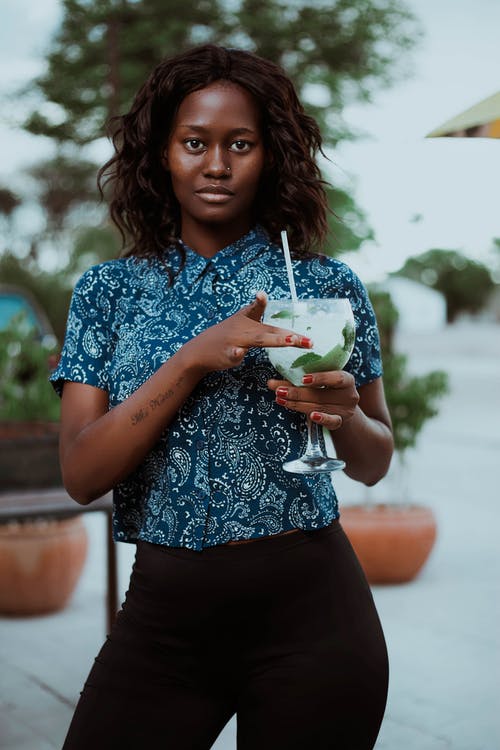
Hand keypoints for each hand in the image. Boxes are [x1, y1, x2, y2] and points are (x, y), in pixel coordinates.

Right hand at [184, 291, 312, 375]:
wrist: (200, 350)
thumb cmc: (225, 335)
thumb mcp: (239, 319)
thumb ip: (255, 308)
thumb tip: (263, 294)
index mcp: (249, 322)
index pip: (265, 317)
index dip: (268, 309)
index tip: (271, 303)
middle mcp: (243, 329)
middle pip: (269, 332)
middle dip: (290, 336)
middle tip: (308, 340)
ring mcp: (235, 341)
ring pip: (257, 340)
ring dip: (274, 339)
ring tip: (290, 340)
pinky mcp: (226, 354)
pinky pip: (233, 354)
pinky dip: (235, 354)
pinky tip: (239, 353)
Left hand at [267, 370, 359, 429]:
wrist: (341, 407)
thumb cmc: (327, 388)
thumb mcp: (320, 380)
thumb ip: (301, 378)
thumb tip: (271, 382)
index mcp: (346, 379)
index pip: (336, 378)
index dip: (320, 378)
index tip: (303, 379)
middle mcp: (349, 395)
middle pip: (321, 394)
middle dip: (297, 392)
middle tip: (279, 390)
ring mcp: (345, 410)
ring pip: (319, 407)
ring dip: (297, 404)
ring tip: (280, 399)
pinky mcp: (340, 422)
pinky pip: (331, 422)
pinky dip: (321, 419)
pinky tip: (310, 416)